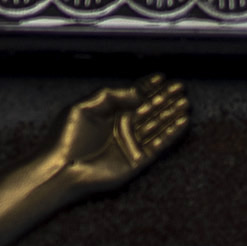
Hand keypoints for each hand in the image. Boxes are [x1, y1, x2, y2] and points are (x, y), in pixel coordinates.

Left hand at [49, 76, 189, 192]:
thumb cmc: (66, 137)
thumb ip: (109, 95)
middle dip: (165, 98)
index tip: (163, 77)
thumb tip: (136, 91)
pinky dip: (170, 134)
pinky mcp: (136, 161)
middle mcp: (121, 127)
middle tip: (181, 86)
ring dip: (171, 114)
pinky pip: (158, 145)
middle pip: (148, 109)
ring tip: (185, 102)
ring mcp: (130, 144)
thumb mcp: (83, 107)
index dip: (148, 86)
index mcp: (108, 112)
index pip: (133, 96)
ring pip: (156, 125)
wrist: (60, 168)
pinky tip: (181, 122)